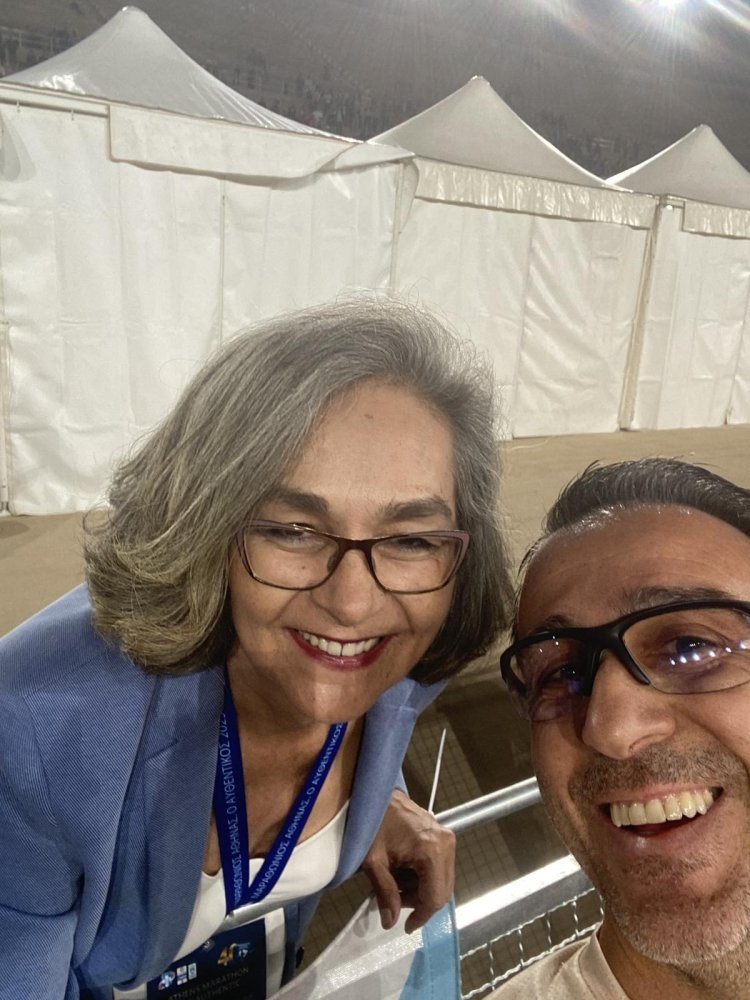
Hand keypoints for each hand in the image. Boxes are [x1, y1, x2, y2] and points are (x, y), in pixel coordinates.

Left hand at [361, 789, 455, 933]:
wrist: (376, 794)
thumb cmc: (372, 822)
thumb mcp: (374, 861)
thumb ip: (385, 893)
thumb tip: (390, 921)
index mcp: (431, 850)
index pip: (435, 897)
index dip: (421, 916)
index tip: (406, 925)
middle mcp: (445, 844)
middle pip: (442, 890)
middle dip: (419, 902)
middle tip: (396, 901)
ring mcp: (446, 837)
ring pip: (441, 879)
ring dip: (420, 889)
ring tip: (395, 883)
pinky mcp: (442, 835)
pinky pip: (439, 866)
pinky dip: (423, 875)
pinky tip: (403, 871)